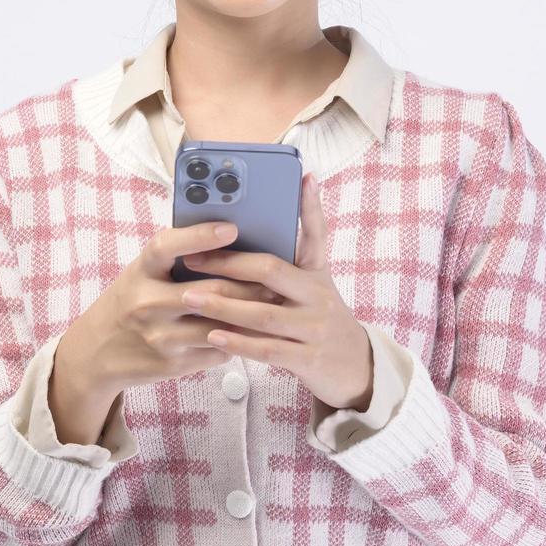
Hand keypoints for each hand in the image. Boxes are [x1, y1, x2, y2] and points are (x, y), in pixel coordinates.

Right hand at [55, 219, 291, 402]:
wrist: (97, 352)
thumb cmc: (130, 301)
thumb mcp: (142, 274)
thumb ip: (176, 260)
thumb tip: (230, 239)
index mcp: (140, 271)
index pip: (169, 246)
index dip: (200, 236)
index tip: (232, 227)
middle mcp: (147, 303)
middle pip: (209, 289)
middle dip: (248, 283)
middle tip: (278, 276)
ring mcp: (160, 337)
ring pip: (219, 324)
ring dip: (251, 315)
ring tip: (277, 303)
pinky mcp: (172, 364)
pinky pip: (217, 350)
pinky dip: (238, 340)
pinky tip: (256, 332)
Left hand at [178, 172, 374, 411]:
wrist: (355, 368)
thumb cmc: (320, 319)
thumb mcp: (315, 286)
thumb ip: (290, 263)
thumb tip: (259, 233)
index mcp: (317, 274)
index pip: (316, 234)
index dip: (311, 206)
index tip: (304, 177)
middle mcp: (318, 297)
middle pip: (272, 271)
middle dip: (229, 263)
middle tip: (192, 258)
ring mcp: (314, 328)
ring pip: (263, 313)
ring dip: (223, 305)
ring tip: (190, 297)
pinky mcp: (307, 359)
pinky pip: (267, 349)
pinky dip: (238, 342)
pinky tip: (213, 335)